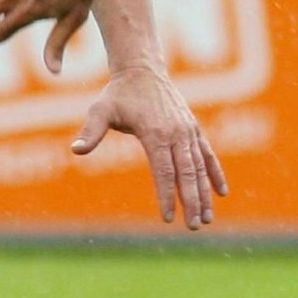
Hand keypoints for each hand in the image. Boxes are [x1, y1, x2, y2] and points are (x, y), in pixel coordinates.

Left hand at [74, 64, 229, 227]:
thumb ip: (91, 131)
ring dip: (205, 194)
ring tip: (206, 219)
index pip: (164, 171)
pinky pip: (208, 154)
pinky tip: (222, 193)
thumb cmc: (119, 93)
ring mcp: (188, 131)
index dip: (167, 196)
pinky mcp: (194, 129)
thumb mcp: (101, 110)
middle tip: (193, 227)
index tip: (168, 218)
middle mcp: (177, 133)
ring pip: (199, 167)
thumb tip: (76, 150)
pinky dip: (215, 173)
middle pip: (187, 173)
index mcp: (156, 132)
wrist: (142, 70)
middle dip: (192, 202)